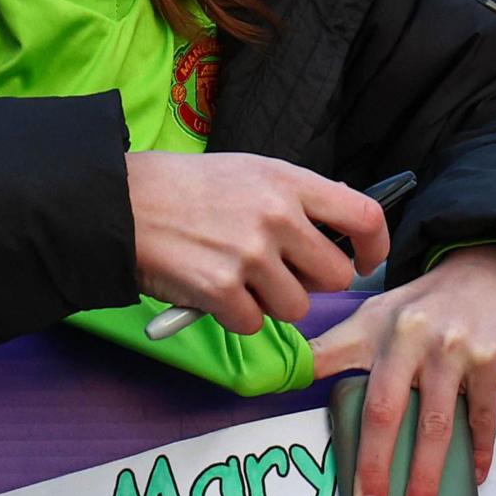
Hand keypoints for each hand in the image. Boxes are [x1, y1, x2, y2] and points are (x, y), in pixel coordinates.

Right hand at [128, 149, 390, 334]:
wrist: (122, 202)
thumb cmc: (185, 187)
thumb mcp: (250, 171)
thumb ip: (295, 199)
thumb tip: (337, 235)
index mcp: (289, 182)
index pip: (364, 216)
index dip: (374, 247)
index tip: (363, 262)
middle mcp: (277, 217)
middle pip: (334, 277)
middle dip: (312, 283)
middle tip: (280, 274)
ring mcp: (250, 255)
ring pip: (296, 308)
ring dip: (271, 303)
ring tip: (237, 277)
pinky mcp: (221, 290)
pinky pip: (252, 324)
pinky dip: (234, 316)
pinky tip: (212, 291)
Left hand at [307, 243, 495, 495]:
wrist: (492, 269)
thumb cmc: (426, 304)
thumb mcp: (376, 315)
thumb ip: (336, 348)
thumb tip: (288, 376)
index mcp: (377, 330)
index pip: (339, 372)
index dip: (318, 403)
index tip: (306, 444)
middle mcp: (412, 339)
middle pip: (387, 412)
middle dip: (377, 466)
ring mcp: (455, 350)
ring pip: (437, 424)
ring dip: (427, 476)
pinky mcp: (493, 360)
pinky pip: (484, 416)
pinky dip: (479, 450)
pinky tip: (473, 478)